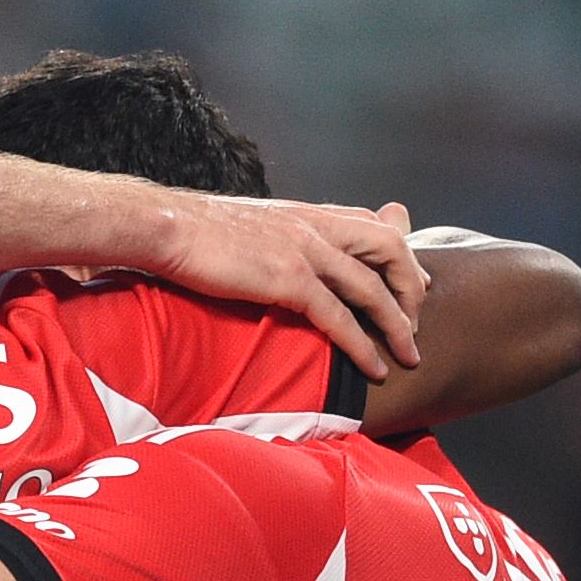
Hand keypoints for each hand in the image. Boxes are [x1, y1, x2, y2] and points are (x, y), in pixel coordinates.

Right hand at [157, 194, 424, 376]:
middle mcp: (315, 225)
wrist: (164, 227)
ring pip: (373, 286)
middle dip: (412, 289)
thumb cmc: (193, 232)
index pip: (374, 225)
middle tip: (416, 324)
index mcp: (306, 213)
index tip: (410, 287)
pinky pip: (339, 316)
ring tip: (410, 355)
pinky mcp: (288, 278)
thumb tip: (276, 258)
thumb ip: (277, 239)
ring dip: (398, 324)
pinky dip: (363, 344)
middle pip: (390, 248)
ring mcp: (305, 250)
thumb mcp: (248, 227)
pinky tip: (374, 367)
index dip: (401, 256)